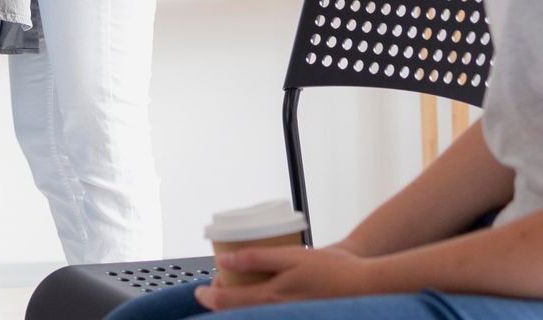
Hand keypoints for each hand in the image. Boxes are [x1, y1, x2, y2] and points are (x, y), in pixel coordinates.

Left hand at [203, 246, 372, 310]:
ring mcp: (292, 318)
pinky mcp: (300, 319)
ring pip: (254, 317)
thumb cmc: (332, 268)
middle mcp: (280, 315)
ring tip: (233, 296)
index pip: (231, 302)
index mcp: (274, 298)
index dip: (211, 297)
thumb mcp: (292, 255)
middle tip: (216, 289)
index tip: (202, 290)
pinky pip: (271, 317)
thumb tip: (225, 257)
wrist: (367, 287)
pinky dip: (257, 311)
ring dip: (239, 309)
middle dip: (222, 304)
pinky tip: (257, 304)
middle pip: (240, 315)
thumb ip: (257, 257)